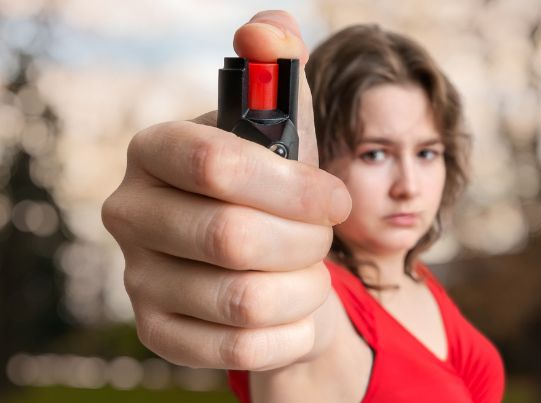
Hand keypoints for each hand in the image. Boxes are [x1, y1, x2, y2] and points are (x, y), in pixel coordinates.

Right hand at [101, 10, 350, 370]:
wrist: (263, 260)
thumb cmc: (274, 188)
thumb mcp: (285, 130)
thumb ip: (280, 71)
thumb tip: (268, 29)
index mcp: (157, 151)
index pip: (216, 163)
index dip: (293, 186)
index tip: (335, 198)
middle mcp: (132, 213)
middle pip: (232, 237)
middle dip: (304, 241)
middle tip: (323, 238)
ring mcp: (139, 278)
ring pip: (242, 299)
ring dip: (303, 288)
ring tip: (309, 273)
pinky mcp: (159, 332)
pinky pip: (239, 349)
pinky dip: (291, 332)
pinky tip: (298, 312)